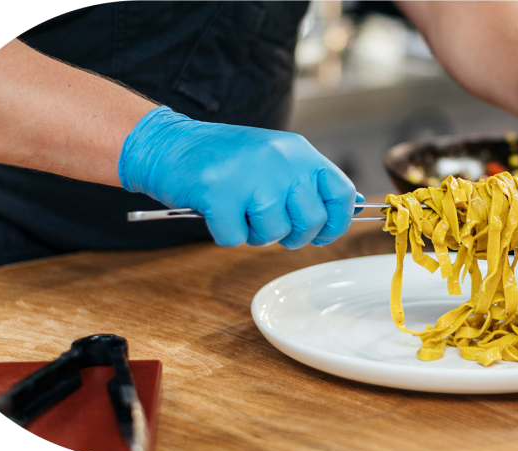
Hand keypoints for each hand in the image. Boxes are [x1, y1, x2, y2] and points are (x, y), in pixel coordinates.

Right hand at [119, 106, 357, 248]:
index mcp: (298, 152)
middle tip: (268, 225)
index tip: (321, 234)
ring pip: (272, 235)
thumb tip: (349, 211)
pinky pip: (235, 239)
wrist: (168, 144)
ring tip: (237, 209)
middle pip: (310, 221)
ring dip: (253, 233)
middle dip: (292, 236)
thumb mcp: (274, 158)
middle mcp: (280, 161)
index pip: (341, 193)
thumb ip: (306, 182)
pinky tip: (216, 211)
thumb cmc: (222, 157)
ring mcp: (250, 176)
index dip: (336, 222)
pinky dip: (224, 233)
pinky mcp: (219, 194)